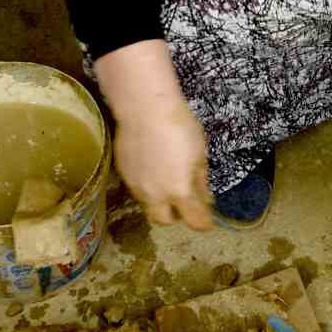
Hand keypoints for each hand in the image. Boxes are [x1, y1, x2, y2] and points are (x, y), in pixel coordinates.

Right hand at [94, 40, 214, 230]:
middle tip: (183, 200)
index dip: (203, 223)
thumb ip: (201, 180)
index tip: (208, 219)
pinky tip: (152, 166)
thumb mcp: (200, 153)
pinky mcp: (123, 173)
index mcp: (179, 191)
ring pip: (148, 204)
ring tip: (166, 179)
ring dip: (159, 200)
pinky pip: (137, 188)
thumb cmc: (179, 127)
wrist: (144, 108)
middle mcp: (155, 195)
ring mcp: (136, 186)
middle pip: (164, 221)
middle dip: (175, 215)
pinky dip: (147, 185)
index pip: (194, 221)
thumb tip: (204, 197)